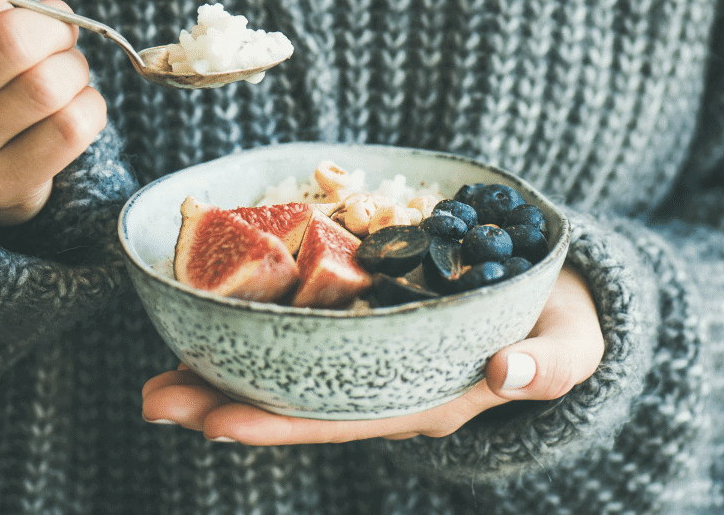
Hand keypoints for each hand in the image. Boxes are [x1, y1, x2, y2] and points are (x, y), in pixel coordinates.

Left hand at [141, 265, 602, 443]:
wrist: (559, 300)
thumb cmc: (566, 327)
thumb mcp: (571, 346)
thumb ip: (549, 363)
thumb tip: (510, 373)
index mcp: (426, 400)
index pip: (341, 420)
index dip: (278, 424)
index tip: (214, 423)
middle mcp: (387, 388)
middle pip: (295, 404)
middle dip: (223, 405)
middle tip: (152, 397)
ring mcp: (373, 359)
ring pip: (287, 374)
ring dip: (221, 374)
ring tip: (156, 374)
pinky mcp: (368, 324)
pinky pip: (303, 336)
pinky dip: (254, 332)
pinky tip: (209, 323)